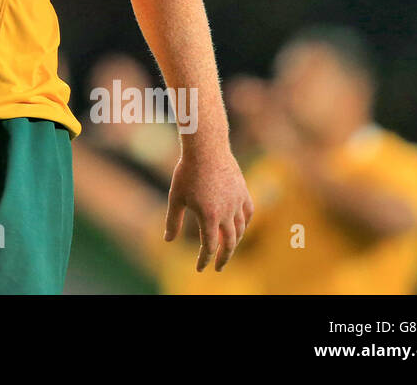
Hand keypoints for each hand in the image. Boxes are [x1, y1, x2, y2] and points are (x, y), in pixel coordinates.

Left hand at [164, 143, 253, 271]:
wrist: (206, 148)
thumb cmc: (187, 171)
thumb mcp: (175, 197)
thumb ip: (173, 221)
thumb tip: (168, 241)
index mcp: (209, 216)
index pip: (209, 247)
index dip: (204, 260)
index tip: (201, 268)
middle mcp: (227, 213)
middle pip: (229, 243)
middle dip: (223, 258)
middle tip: (219, 268)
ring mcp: (238, 202)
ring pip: (240, 230)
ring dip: (234, 243)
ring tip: (227, 249)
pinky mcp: (243, 192)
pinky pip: (248, 214)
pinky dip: (244, 224)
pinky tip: (238, 228)